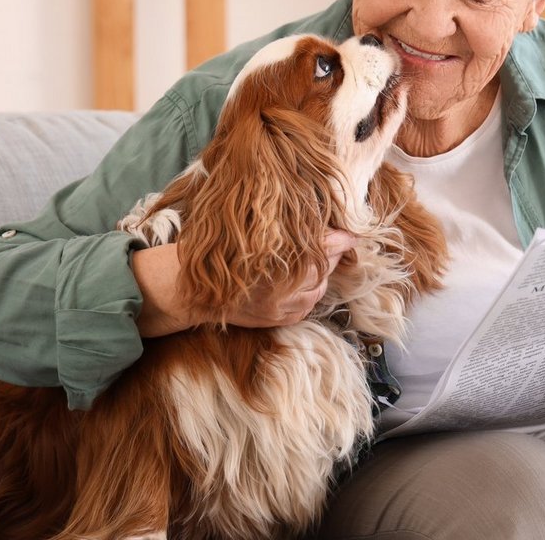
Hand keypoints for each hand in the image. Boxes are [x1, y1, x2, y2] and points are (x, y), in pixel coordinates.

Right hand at [132, 230, 356, 335]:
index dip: (339, 240)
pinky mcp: (278, 319)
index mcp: (275, 263)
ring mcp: (281, 307)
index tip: (351, 234)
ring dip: (322, 274)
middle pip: (322, 269)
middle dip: (332, 254)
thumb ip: (285, 231)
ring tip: (319, 259)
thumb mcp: (249, 234)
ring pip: (318, 289)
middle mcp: (282, 288)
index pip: (321, 249)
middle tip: (336, 241)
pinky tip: (307, 281)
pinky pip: (307, 307)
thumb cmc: (218, 254)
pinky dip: (312, 292)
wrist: (193, 290)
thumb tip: (320, 226)